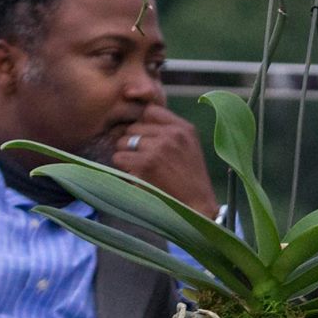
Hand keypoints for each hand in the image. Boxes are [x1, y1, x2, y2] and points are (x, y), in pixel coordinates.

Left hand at [114, 99, 218, 217]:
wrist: (198, 207)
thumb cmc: (189, 178)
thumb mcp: (187, 146)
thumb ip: (167, 129)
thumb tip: (135, 118)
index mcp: (184, 128)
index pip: (150, 110)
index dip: (141, 122)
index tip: (142, 136)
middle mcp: (172, 134)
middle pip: (133, 126)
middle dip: (133, 141)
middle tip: (144, 158)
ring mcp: (160, 147)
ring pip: (123, 141)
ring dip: (127, 154)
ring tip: (142, 167)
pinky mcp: (147, 163)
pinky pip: (119, 157)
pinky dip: (123, 167)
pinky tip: (136, 175)